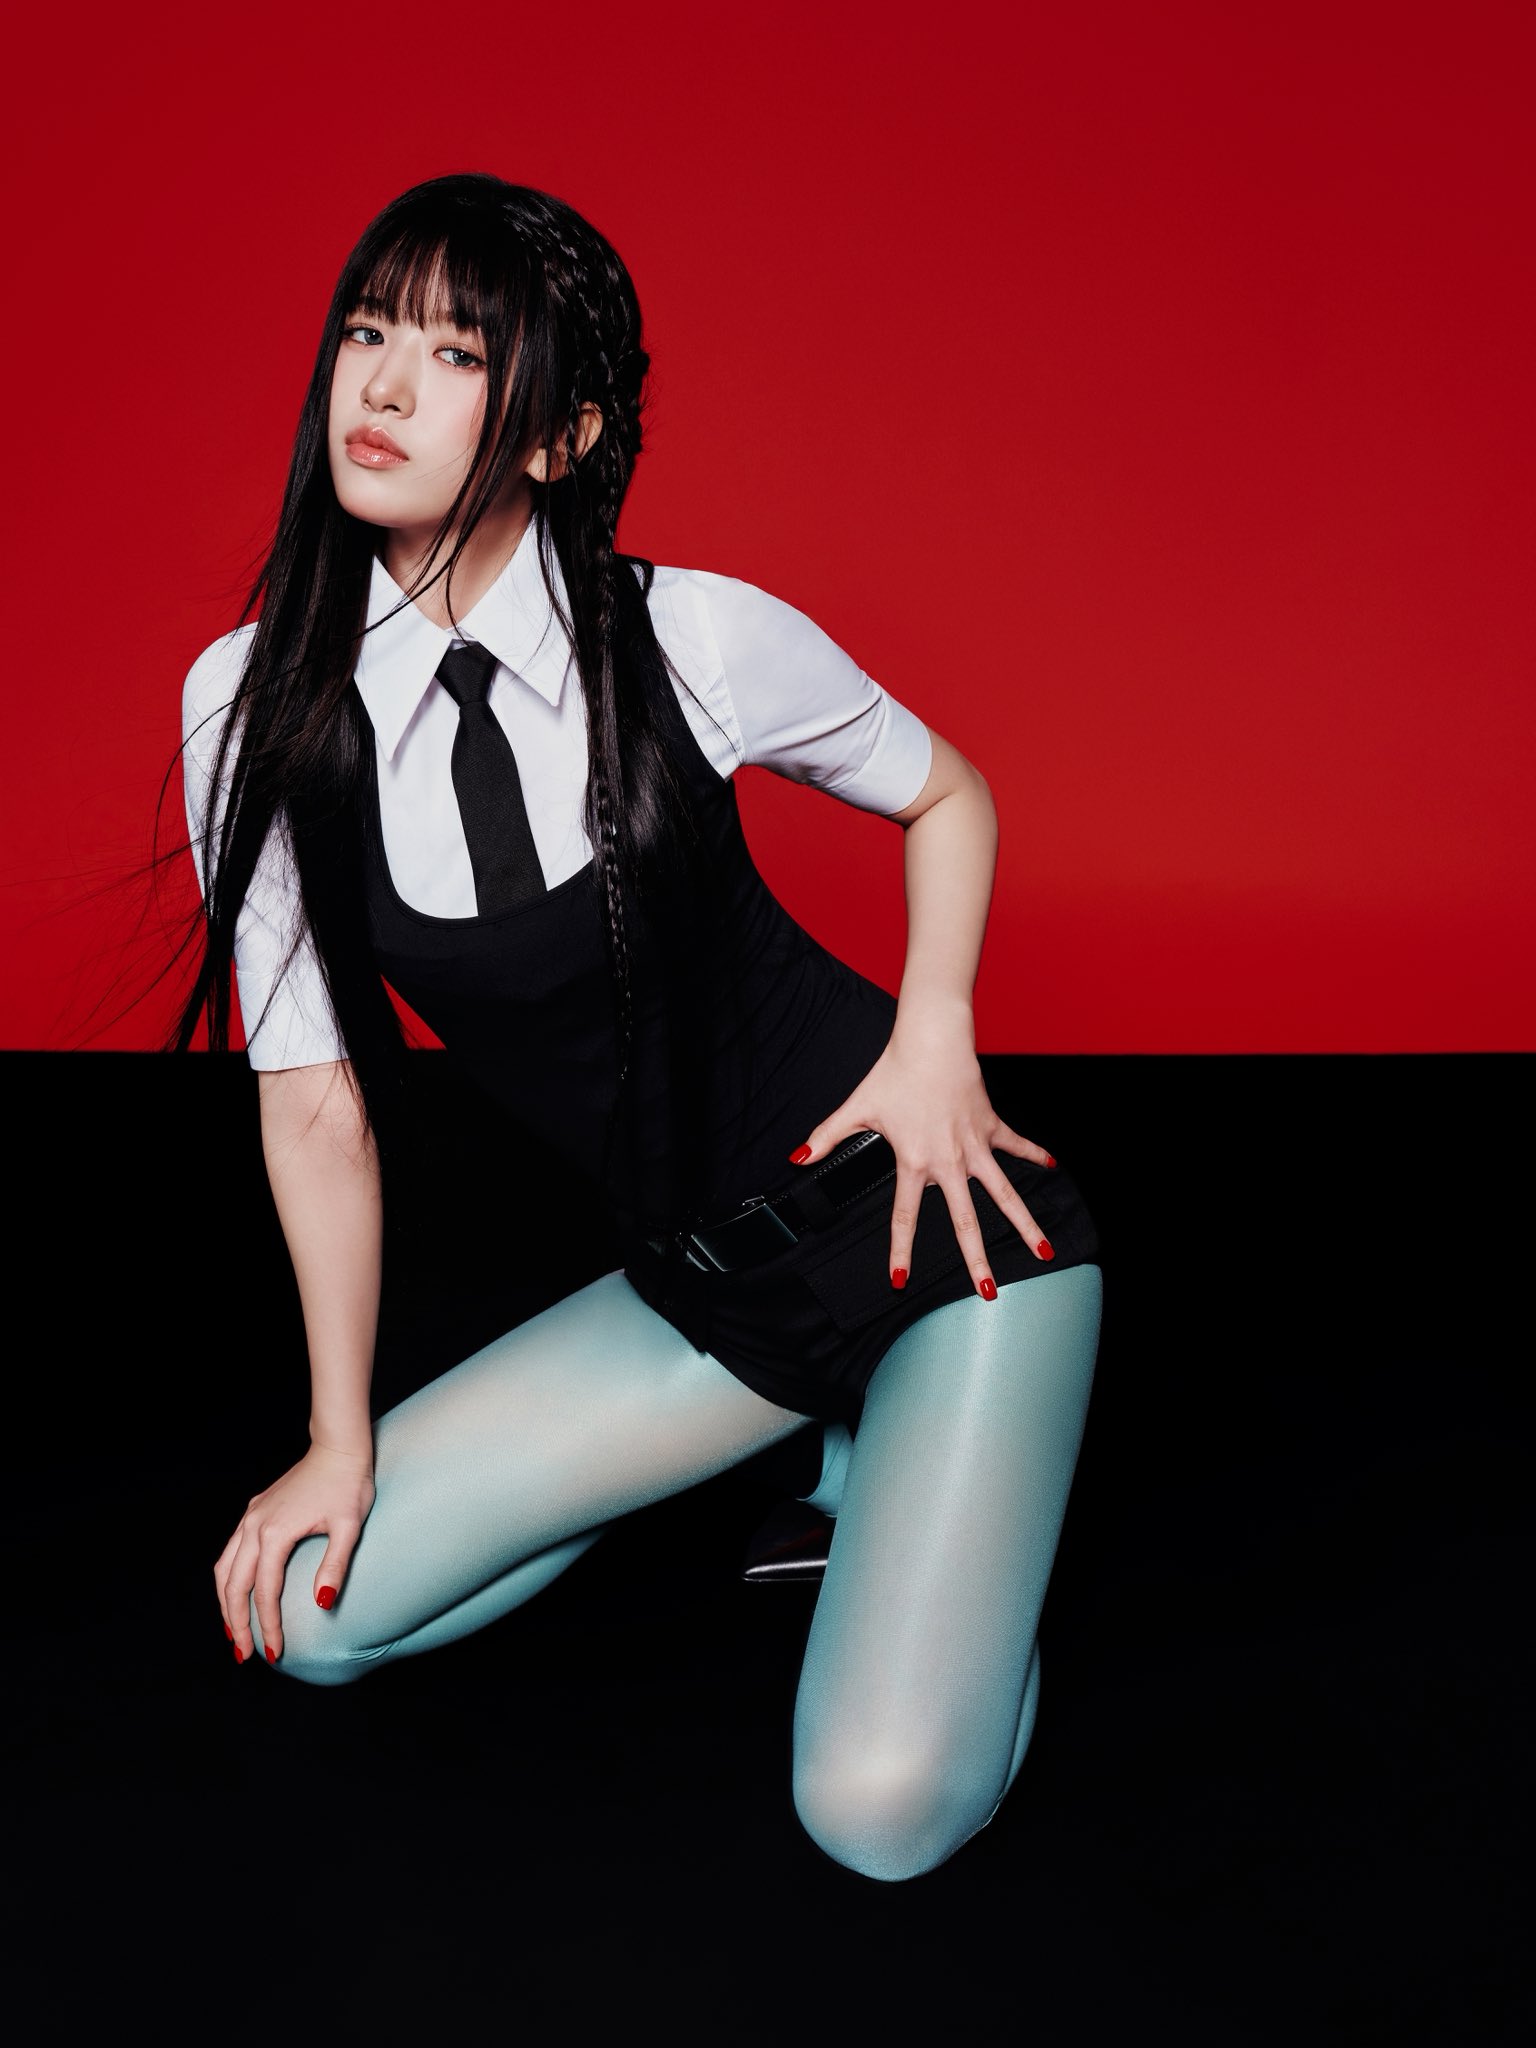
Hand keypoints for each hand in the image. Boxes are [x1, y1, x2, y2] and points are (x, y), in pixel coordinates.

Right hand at [214, 1441, 375, 1665]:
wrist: (339, 1448)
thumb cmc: (349, 1485)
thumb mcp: (349, 1526)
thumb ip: (334, 1566)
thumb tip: (322, 1604)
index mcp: (275, 1532)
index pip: (265, 1592)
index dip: (269, 1626)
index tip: (276, 1653)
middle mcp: (255, 1525)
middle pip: (234, 1585)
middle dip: (237, 1623)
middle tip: (245, 1654)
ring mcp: (251, 1517)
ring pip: (224, 1569)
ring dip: (225, 1603)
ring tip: (233, 1632)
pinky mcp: (255, 1511)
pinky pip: (231, 1551)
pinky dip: (228, 1578)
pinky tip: (235, 1592)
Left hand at [785, 1024, 1057, 1298]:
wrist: (932, 1040)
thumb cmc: (894, 1072)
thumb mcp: (857, 1107)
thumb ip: (827, 1136)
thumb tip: (797, 1158)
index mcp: (914, 1162)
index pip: (904, 1217)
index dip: (900, 1250)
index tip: (900, 1281)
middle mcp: (949, 1162)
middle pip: (966, 1221)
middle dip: (977, 1260)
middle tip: (988, 1291)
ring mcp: (975, 1147)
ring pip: (1005, 1194)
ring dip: (1025, 1224)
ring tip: (1045, 1252)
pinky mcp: (991, 1125)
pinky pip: (1017, 1145)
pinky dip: (1035, 1154)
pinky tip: (1052, 1167)